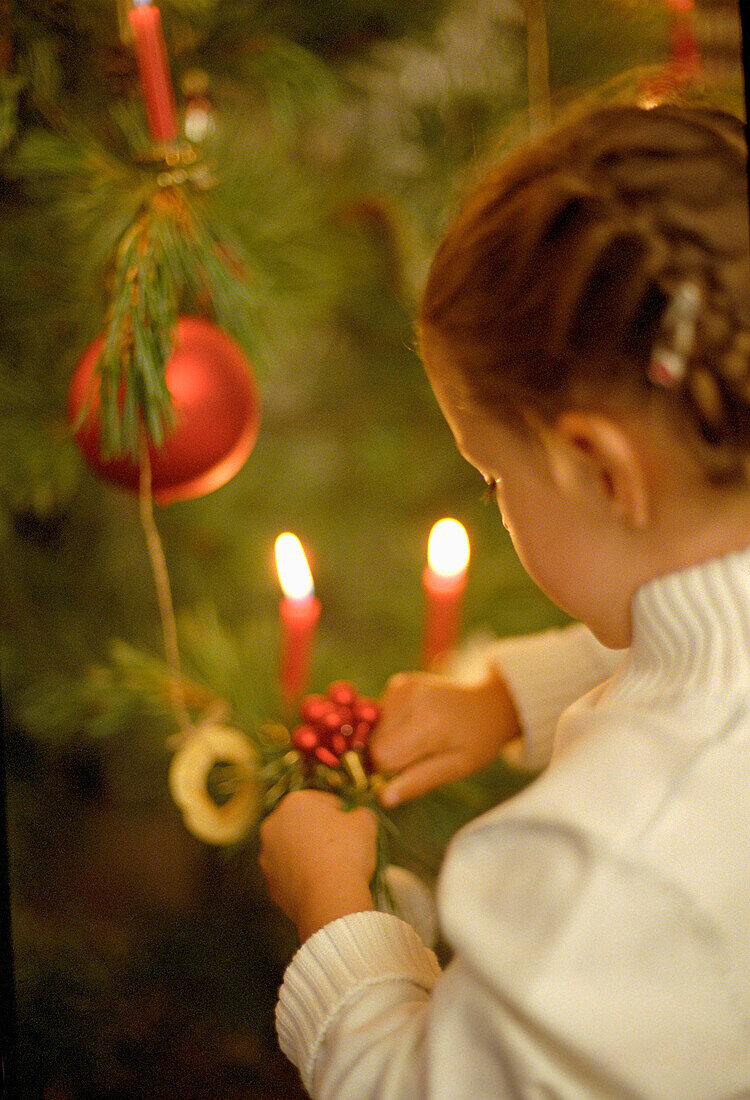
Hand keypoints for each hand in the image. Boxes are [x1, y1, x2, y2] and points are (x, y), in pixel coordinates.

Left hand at [259, 790, 376, 941]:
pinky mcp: (270, 884)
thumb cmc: (346, 851)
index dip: (340, 812)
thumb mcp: (365, 823)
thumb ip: (361, 813)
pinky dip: (302, 878)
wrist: (329, 898)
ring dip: (307, 855)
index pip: (321, 801)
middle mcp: (273, 826)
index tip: (351, 825)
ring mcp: (267, 857)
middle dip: (319, 832)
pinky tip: (321, 885)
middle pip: (301, 824)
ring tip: (331, 868)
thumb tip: (359, 815)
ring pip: (292, 851)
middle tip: (342, 846)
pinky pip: (290, 876)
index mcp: (294, 803)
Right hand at [370, 669, 519, 807]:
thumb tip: (383, 798)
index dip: (388, 772)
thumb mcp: (457, 768)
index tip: (406, 775)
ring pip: (373, 729)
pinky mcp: (398, 682)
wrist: (489, 704)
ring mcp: (402, 685)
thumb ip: (419, 781)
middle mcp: (410, 697)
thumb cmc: (477, 741)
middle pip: (374, 741)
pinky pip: (379, 714)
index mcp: (429, 722)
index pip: (382, 755)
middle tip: (416, 758)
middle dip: (387, 757)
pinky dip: (391, 726)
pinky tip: (414, 724)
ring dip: (388, 741)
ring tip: (418, 739)